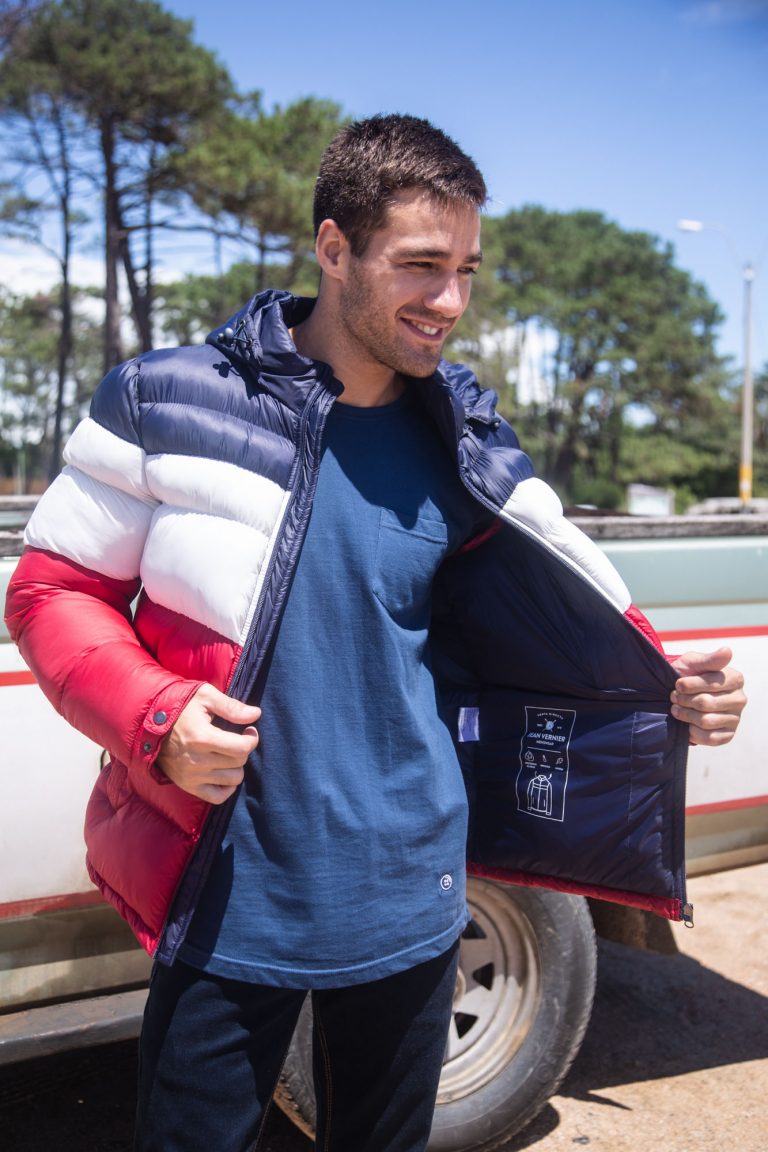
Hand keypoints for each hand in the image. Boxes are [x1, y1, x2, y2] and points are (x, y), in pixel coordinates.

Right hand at [155, 684, 260, 803]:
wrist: (149, 724)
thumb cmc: (180, 706)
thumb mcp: (205, 696)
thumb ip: (232, 707)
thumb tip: (256, 714)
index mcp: (202, 737)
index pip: (242, 748)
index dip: (252, 739)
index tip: (249, 731)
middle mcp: (196, 761)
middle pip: (239, 762)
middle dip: (243, 749)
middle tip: (237, 739)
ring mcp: (191, 776)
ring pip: (233, 779)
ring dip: (236, 766)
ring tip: (228, 754)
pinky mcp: (187, 786)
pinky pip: (217, 797)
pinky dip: (227, 787)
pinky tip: (225, 772)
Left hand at [670, 647, 745, 746]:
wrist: (679, 694)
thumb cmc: (688, 675)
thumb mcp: (694, 662)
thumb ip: (709, 659)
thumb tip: (727, 651)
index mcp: (735, 679)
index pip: (711, 684)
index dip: (689, 685)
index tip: (678, 684)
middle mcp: (739, 699)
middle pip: (706, 703)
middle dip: (684, 700)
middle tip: (674, 697)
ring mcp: (735, 719)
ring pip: (705, 721)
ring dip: (685, 715)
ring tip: (677, 709)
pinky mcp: (727, 735)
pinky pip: (709, 738)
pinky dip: (693, 732)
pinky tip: (687, 724)